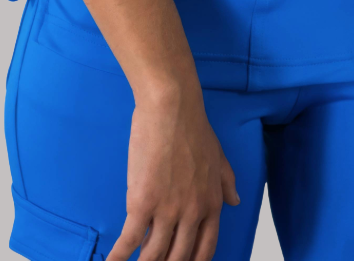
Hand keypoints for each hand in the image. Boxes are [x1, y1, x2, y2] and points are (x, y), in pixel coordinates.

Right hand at [108, 81, 240, 260]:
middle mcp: (192, 213)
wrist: (172, 108)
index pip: (205, 249)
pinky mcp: (142, 203)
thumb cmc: (194, 127)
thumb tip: (235, 201)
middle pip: (179, 257)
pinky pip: (129, 240)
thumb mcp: (219, 156)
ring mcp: (167, 210)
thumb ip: (227, 182)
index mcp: (212, 204)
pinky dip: (118, 256)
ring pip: (154, 255)